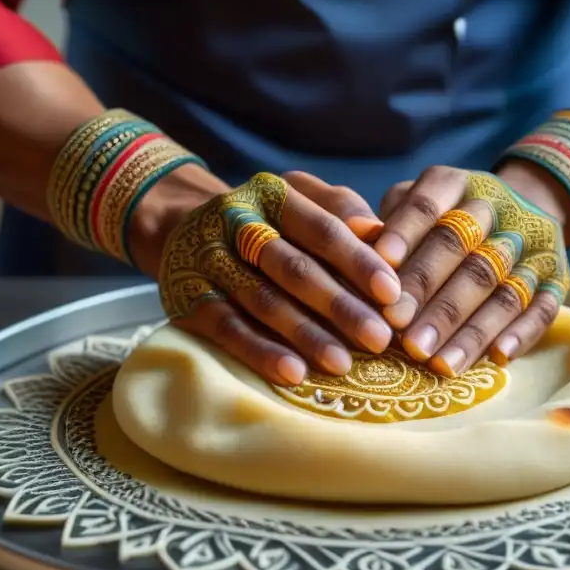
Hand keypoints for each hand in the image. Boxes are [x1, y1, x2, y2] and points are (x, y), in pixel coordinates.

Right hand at [131, 169, 399, 385]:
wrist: (178, 224)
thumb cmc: (266, 220)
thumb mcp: (301, 200)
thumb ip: (341, 210)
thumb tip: (380, 231)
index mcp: (272, 195)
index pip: (320, 228)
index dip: (357, 261)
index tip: (392, 293)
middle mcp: (235, 224)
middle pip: (293, 268)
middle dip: (339, 305)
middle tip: (379, 339)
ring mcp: (208, 262)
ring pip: (262, 302)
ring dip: (305, 335)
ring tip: (343, 364)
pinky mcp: (187, 299)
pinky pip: (227, 329)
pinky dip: (260, 353)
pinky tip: (293, 373)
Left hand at [374, 165, 569, 375]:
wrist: (525, 206)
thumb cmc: (441, 219)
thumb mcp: (411, 207)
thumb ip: (384, 223)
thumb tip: (353, 235)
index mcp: (456, 184)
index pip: (428, 204)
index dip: (404, 234)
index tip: (380, 266)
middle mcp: (498, 207)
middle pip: (464, 251)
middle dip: (429, 292)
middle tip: (398, 329)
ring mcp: (533, 242)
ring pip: (501, 287)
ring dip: (468, 328)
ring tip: (434, 362)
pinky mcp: (558, 275)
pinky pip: (543, 307)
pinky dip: (521, 334)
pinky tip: (496, 359)